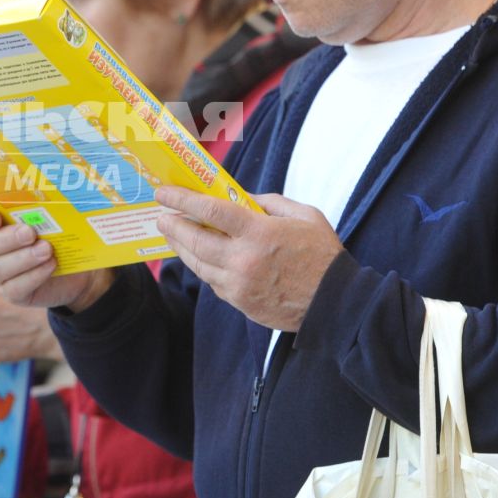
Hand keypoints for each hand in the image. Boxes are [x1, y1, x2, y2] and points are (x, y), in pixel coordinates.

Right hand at [0, 208, 110, 312]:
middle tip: (29, 232)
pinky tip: (51, 265)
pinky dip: (34, 275)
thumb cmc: (60, 232)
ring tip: (46, 249)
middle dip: (4, 239)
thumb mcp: (51, 214)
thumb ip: (40, 202)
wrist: (79, 267)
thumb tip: (49, 178)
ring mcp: (0, 275)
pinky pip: (15, 289)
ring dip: (21, 258)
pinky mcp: (15, 294)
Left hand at [156, 188, 342, 332]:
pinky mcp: (240, 302)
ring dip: (181, 247)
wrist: (336, 304)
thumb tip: (240, 198)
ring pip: (197, 263)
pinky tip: (198, 256)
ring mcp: (239, 284)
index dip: (182, 200)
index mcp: (259, 233)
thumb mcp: (303, 215)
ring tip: (172, 234)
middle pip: (195, 239)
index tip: (164, 193)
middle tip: (162, 215)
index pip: (210, 211)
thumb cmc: (323, 255)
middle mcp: (243, 259)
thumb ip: (269, 202)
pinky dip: (201, 267)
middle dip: (173, 225)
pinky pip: (212, 281)